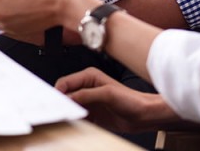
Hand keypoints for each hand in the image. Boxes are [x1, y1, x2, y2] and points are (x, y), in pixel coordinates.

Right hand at [55, 68, 179, 132]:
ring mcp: (89, 100)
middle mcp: (87, 87)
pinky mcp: (92, 113)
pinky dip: (76, 120)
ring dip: (69, 112)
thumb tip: (69, 97)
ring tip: (71, 118)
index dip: (59, 92)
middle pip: (66, 94)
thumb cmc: (132, 100)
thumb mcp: (107, 94)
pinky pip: (77, 116)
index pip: (65, 82)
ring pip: (70, 106)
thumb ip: (86, 95)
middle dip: (62, 103)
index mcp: (89, 76)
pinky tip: (79, 123)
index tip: (55, 103)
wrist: (144, 115)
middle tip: (61, 112)